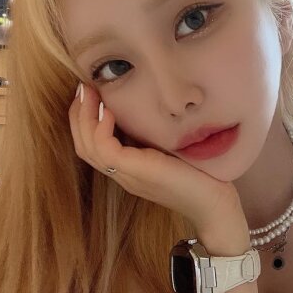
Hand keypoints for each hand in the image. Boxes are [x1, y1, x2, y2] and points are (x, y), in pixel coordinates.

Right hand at [69, 81, 246, 232]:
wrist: (214, 205)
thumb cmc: (202, 177)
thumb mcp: (172, 151)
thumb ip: (156, 138)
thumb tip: (151, 110)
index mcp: (129, 170)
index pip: (93, 146)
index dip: (86, 119)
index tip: (89, 93)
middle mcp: (123, 174)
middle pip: (84, 146)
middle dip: (78, 114)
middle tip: (82, 87)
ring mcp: (128, 175)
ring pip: (88, 148)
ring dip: (84, 117)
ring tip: (88, 93)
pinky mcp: (137, 172)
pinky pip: (106, 150)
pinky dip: (101, 128)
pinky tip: (108, 110)